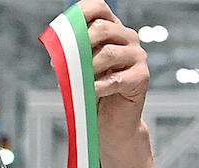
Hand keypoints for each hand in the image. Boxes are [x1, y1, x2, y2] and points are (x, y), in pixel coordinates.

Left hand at [75, 0, 167, 167]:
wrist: (110, 125)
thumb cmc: (91, 95)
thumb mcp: (77, 71)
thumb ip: (70, 56)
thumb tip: (56, 51)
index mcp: (113, 31)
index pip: (99, 8)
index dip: (81, 12)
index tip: (64, 26)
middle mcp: (128, 38)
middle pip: (102, 29)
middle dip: (79, 45)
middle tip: (67, 62)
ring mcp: (138, 56)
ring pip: (108, 54)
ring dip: (87, 69)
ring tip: (78, 83)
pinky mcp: (141, 77)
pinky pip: (114, 79)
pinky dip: (97, 88)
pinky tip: (90, 94)